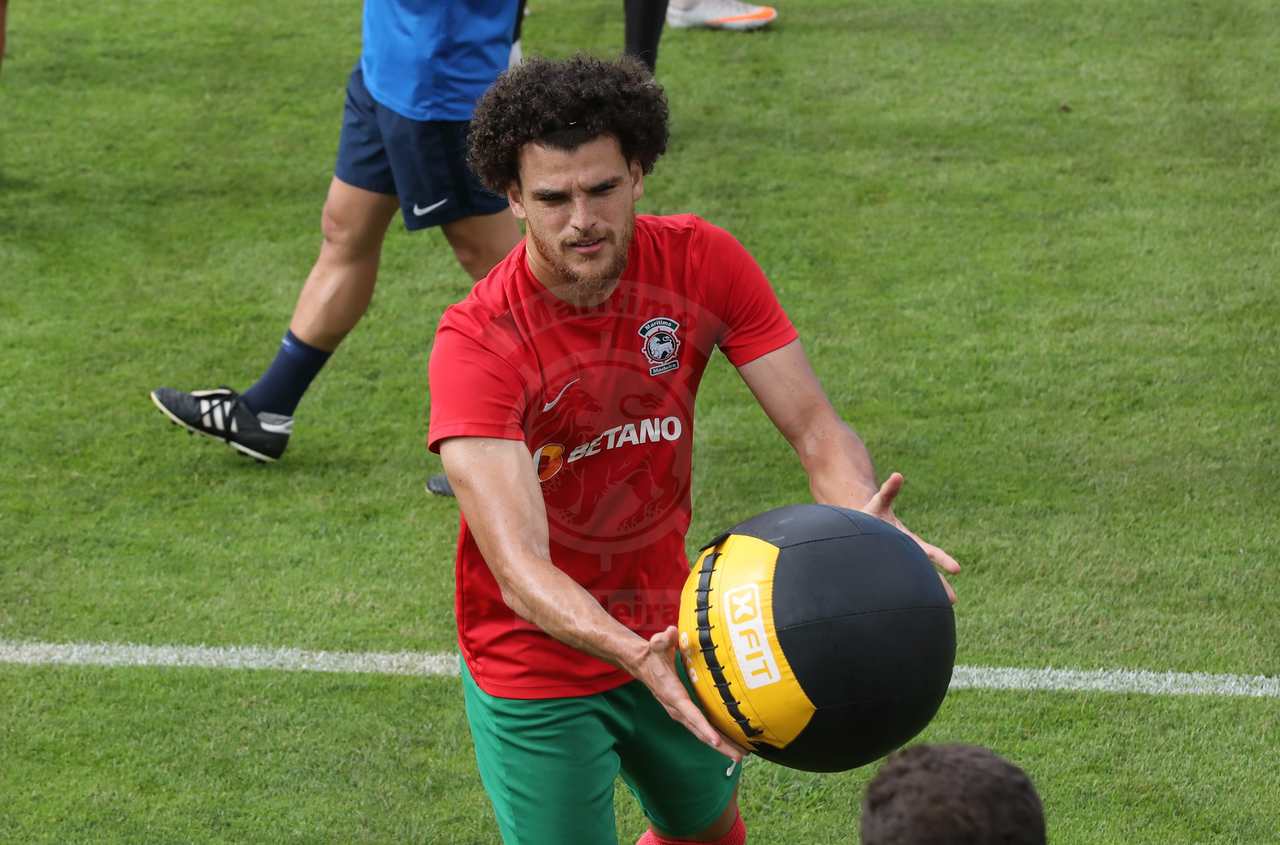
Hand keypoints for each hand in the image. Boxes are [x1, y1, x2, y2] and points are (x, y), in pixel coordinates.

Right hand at [628, 626, 748, 762]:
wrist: (641, 664)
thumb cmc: (653, 654)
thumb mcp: (656, 644)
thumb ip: (662, 639)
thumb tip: (669, 632)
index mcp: (673, 694)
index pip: (690, 713)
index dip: (703, 727)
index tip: (715, 741)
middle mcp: (677, 708)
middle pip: (699, 730)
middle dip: (719, 745)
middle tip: (738, 756)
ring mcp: (681, 713)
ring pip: (701, 733)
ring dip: (720, 745)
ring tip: (739, 756)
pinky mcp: (685, 712)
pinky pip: (701, 728)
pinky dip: (714, 738)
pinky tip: (728, 744)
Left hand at [860, 472, 960, 603]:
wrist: (860, 526)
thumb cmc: (870, 514)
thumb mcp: (879, 503)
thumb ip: (889, 491)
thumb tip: (898, 475)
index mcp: (908, 542)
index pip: (929, 552)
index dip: (942, 559)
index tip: (957, 568)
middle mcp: (906, 556)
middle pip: (926, 573)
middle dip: (939, 585)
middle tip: (952, 600)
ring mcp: (897, 565)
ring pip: (914, 583)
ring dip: (924, 596)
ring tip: (937, 612)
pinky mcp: (885, 573)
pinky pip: (896, 587)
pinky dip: (902, 599)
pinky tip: (905, 616)